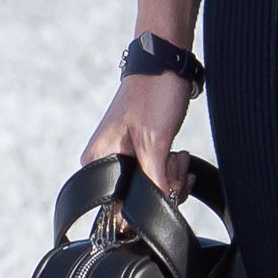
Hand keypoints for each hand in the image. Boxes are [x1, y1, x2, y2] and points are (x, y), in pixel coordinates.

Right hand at [81, 73, 194, 201]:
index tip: (168, 182)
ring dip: (172, 177)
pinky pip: (156, 175)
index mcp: (98, 160)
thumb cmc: (154, 94)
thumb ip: (152, 184)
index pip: (119, 206)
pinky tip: (179, 156)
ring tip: (178, 154)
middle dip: (165, 186)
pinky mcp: (140, 152)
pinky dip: (172, 170)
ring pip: (151, 187)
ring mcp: (123, 157)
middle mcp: (105, 161)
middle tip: (175, 159)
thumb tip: (154, 214)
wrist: (167, 63)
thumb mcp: (154, 143)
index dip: (148, 204)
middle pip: (137, 198)